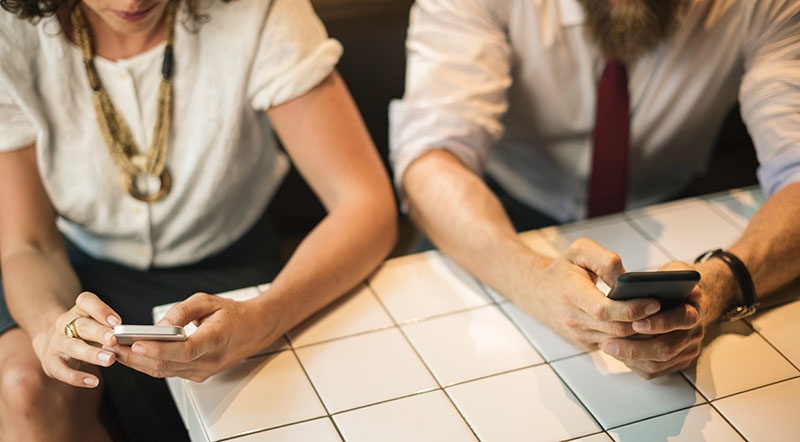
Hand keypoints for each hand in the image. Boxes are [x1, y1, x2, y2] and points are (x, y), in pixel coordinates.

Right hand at [32, 292, 119, 387]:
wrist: (48, 340)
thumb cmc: (83, 331)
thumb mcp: (93, 321)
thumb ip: (109, 326)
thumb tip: (131, 336)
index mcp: (78, 310)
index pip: (86, 301)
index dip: (101, 310)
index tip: (117, 322)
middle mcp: (64, 324)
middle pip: (82, 326)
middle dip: (99, 333)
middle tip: (114, 340)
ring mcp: (57, 343)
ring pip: (74, 347)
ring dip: (92, 354)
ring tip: (109, 360)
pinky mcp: (51, 362)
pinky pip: (62, 371)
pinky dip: (77, 377)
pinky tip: (93, 381)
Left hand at [113, 293, 277, 381]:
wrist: (254, 330)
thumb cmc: (232, 314)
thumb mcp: (208, 301)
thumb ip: (182, 311)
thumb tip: (158, 325)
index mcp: (216, 339)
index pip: (184, 351)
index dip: (157, 349)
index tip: (135, 343)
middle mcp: (209, 361)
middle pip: (167, 364)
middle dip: (135, 356)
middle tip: (111, 344)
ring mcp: (203, 371)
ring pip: (164, 371)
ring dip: (137, 362)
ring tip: (114, 349)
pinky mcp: (197, 375)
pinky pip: (168, 372)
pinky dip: (148, 363)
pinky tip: (132, 354)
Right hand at [528, 238, 664, 348]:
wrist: (538, 292)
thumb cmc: (563, 269)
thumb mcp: (579, 250)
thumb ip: (606, 260)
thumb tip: (628, 280)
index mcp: (570, 294)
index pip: (605, 310)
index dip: (632, 308)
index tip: (655, 301)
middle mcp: (572, 319)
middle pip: (617, 329)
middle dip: (645, 322)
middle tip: (669, 311)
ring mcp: (578, 336)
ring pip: (619, 341)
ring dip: (642, 333)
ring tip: (663, 319)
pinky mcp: (585, 344)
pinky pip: (615, 345)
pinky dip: (632, 338)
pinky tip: (647, 326)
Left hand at [599, 261, 704, 378]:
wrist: (684, 302)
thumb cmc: (672, 286)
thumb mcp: (674, 271)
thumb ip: (674, 275)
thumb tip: (676, 285)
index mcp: (693, 310)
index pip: (681, 319)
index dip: (659, 323)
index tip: (635, 322)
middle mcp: (693, 334)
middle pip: (666, 348)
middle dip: (634, 347)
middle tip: (608, 342)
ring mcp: (685, 351)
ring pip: (657, 363)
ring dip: (629, 357)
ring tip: (607, 346)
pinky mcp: (675, 363)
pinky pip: (653, 371)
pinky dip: (633, 364)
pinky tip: (617, 353)